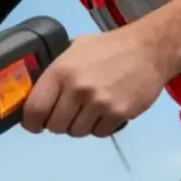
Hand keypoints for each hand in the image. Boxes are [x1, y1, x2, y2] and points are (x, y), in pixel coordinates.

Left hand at [21, 29, 168, 137]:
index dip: (31, 122)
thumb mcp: (75, 48)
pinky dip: (99, 127)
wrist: (149, 50)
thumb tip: (36, 90)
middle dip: (58, 123)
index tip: (34, 124)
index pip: (35, 109)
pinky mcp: (118, 114)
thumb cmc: (109, 47)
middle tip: (66, 113)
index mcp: (61, 71)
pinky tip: (105, 111)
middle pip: (55, 126)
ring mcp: (99, 104)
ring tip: (89, 109)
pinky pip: (99, 133)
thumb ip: (56, 69)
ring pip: (76, 132)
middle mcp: (78, 89)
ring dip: (79, 125)